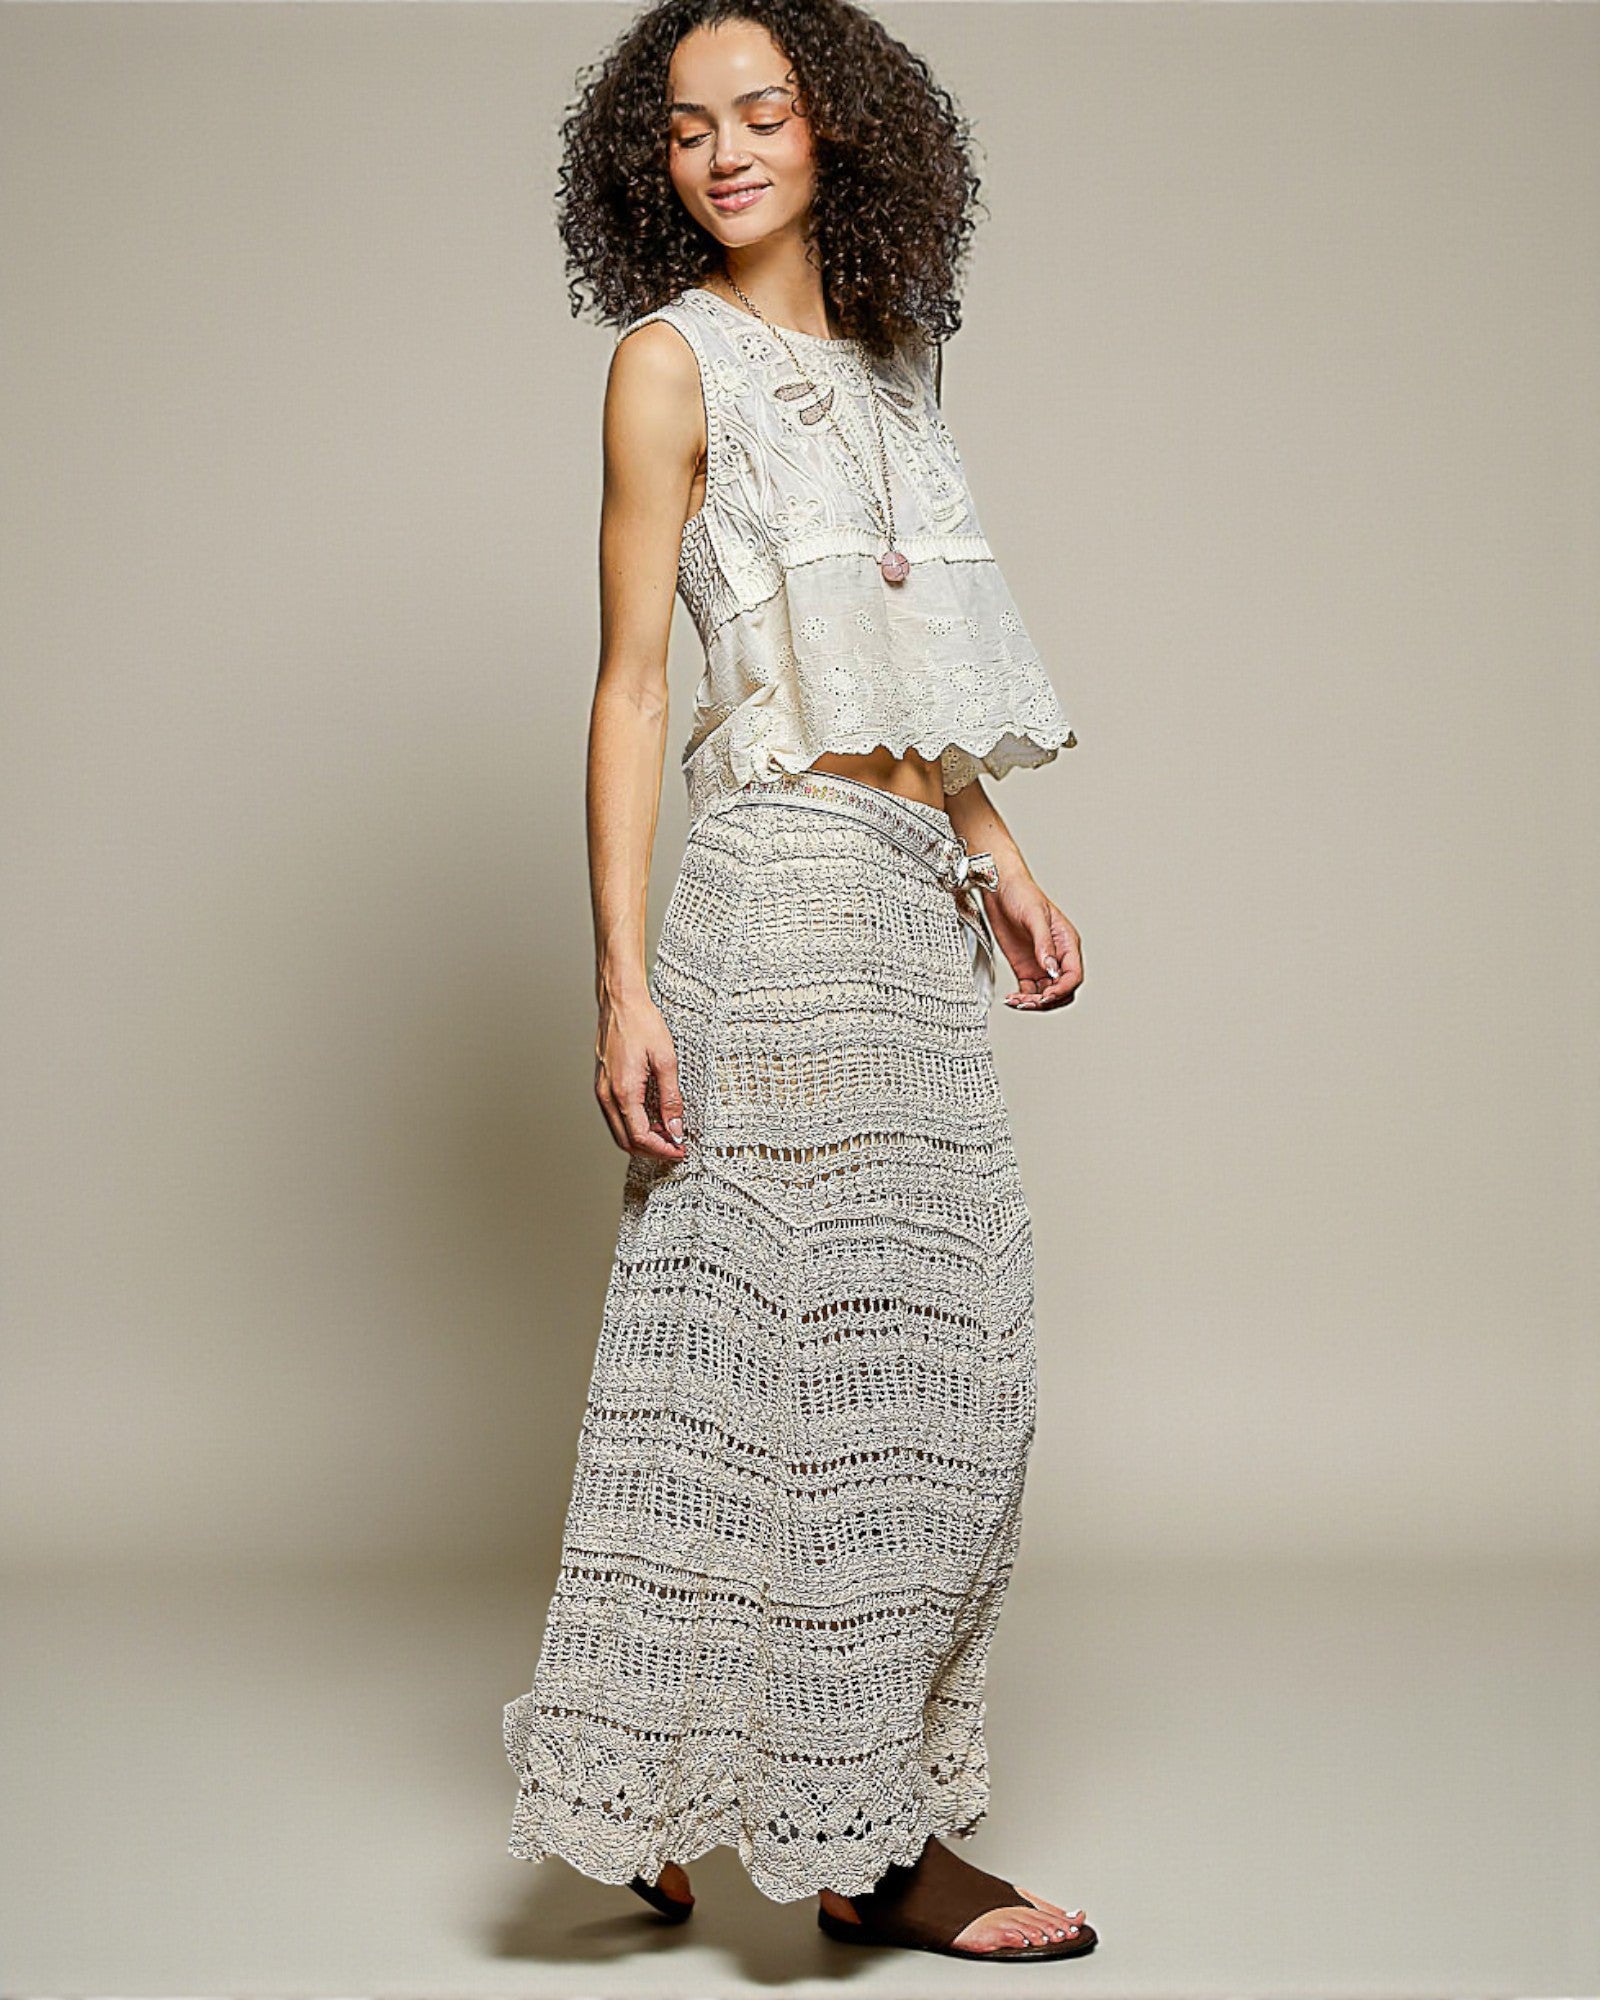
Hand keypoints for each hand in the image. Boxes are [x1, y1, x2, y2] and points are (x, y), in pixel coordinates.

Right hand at [595, 992, 687, 1158]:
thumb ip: (671, 1098)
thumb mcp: (666, 1060)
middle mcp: (608, 1095)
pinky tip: (652, 1120)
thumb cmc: (642, 1024)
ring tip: (667, 1135)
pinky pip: (617, 1117)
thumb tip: (676, 1127)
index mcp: (624, 1091)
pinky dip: (634, 1126)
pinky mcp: (604, 1085)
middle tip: (676, 1148)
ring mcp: (603, 1091)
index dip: (662, 1149)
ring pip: (619, 1132)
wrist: (621, 1002)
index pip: (641, 1137)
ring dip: (643, 1140)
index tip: (680, 1149)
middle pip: (626, 1141)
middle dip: (652, 1151)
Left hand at [986, 877, 1083, 1011]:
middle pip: (1062, 989)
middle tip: (1029, 1001)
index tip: (1047, 995)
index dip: (1063, 988)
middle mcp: (1056, 956)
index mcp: (1067, 943)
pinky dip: (1022, 998)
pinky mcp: (1024, 967)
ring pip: (1045, 993)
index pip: (1073, 974)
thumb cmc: (1022, 894)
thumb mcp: (1034, 917)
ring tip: (1017, 1001)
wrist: (999, 888)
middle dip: (1048, 1000)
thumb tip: (1051, 969)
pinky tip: (1012, 998)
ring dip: (1033, 1002)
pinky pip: (1028, 990)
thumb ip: (1044, 944)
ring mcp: (1040, 963)